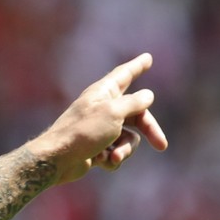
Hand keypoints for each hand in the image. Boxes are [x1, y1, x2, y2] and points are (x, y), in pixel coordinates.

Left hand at [30, 52, 168, 184]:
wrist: (57, 161)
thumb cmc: (84, 132)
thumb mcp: (114, 112)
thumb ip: (135, 102)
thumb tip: (147, 96)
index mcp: (104, 92)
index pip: (125, 74)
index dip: (137, 66)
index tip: (148, 58)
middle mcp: (103, 108)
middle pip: (137, 114)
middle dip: (149, 130)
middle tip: (162, 145)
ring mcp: (100, 129)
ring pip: (129, 138)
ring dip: (125, 150)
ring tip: (113, 156)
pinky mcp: (97, 148)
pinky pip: (116, 153)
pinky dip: (112, 159)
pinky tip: (99, 162)